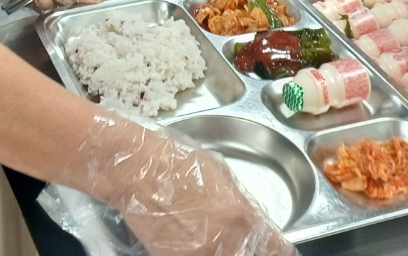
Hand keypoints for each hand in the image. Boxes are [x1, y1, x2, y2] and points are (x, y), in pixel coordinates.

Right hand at [46, 113, 291, 255]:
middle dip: (248, 251)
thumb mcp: (218, 171)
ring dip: (222, 251)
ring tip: (209, 238)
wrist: (132, 168)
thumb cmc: (172, 161)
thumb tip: (252, 217)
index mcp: (240, 214)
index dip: (275, 250)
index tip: (272, 249)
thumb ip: (239, 199)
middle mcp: (224, 239)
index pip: (275, 247)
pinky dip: (197, 253)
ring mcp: (198, 252)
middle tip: (238, 243)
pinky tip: (191, 243)